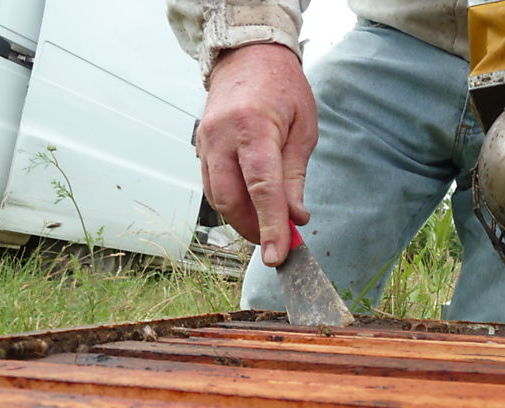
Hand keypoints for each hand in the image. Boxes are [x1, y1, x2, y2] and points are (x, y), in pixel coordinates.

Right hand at [197, 43, 317, 264]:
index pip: (262, 188)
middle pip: (230, 199)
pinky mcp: (201, 148)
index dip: (271, 226)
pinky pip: (212, 186)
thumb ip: (296, 176)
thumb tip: (296, 218)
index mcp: (254, 127)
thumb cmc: (284, 90)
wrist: (248, 56)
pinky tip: (251, 207)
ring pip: (217, 197)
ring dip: (242, 220)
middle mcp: (222, 136)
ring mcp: (206, 142)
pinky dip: (231, 204)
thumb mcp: (304, 130)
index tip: (279, 256)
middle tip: (278, 242)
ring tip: (267, 226)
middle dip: (253, 229)